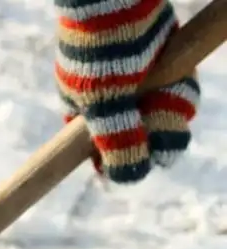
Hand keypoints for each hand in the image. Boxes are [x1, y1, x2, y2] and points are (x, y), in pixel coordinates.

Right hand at [55, 0, 199, 182]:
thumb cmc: (102, 50)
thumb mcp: (105, 101)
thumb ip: (116, 141)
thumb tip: (126, 180)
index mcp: (85, 115)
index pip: (104, 156)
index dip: (122, 164)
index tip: (136, 164)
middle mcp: (111, 103)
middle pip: (142, 138)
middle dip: (158, 130)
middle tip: (161, 113)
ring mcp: (138, 86)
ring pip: (164, 115)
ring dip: (173, 107)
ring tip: (170, 88)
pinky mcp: (161, 67)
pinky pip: (178, 91)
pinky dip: (181, 89)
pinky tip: (176, 77)